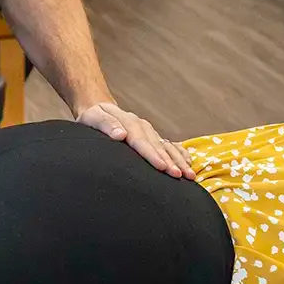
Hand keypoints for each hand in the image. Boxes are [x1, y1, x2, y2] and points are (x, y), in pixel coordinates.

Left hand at [76, 102, 194, 178]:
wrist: (100, 108)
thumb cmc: (94, 117)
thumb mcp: (93, 118)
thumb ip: (106, 125)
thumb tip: (120, 135)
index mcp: (128, 122)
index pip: (141, 141)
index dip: (152, 154)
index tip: (162, 166)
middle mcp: (142, 126)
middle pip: (158, 145)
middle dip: (170, 161)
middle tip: (179, 176)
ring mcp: (149, 131)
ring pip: (166, 146)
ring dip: (179, 160)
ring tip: (189, 175)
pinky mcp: (152, 136)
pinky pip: (170, 144)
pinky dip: (180, 153)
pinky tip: (189, 163)